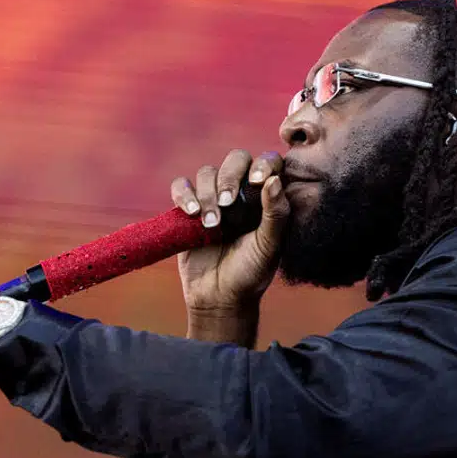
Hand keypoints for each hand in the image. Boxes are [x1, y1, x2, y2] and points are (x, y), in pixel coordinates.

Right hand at [170, 149, 289, 317]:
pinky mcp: (188, 208)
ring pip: (207, 173)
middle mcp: (241, 192)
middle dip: (229, 177)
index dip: (263, 163)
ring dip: (207, 194)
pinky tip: (192, 213)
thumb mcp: (269, 247)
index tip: (257, 181)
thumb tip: (273, 180)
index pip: (268, 162)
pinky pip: (181, 186)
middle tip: (227, 204)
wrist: (219, 297)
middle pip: (235, 159)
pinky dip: (184, 194)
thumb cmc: (251, 273)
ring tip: (211, 224)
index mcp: (266, 197)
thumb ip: (275, 215)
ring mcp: (213, 198)